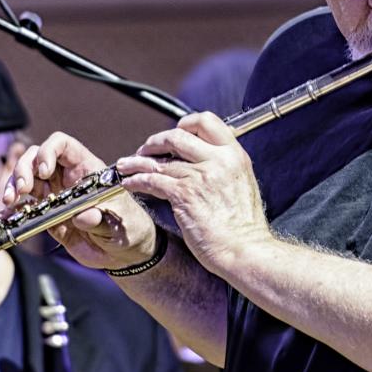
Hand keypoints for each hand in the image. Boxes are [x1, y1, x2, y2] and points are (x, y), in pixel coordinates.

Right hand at [5, 132, 158, 270]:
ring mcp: (54, 196)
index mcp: (86, 169)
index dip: (48, 151)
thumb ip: (102, 220)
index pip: (62, 145)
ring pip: (25, 179)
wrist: (124, 254)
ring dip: (13, 187)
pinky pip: (24, 208)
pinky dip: (11, 211)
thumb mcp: (120, 224)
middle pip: (35, 158)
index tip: (44, 171)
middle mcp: (66, 178)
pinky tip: (5, 216)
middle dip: (24, 169)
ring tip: (10, 202)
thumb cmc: (129, 229)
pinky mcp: (46, 216)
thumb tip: (83, 216)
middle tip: (22, 189)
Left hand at [115, 111, 270, 276]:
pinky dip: (136, 180)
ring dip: (137, 162)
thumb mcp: (242, 184)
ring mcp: (200, 176)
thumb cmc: (243, 226)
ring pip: (159, 159)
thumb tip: (202, 161)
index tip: (173, 133)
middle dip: (154, 141)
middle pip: (177, 135)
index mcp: (234, 155)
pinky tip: (130, 183)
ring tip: (126, 165)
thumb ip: (224, 168)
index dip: (185, 124)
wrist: (245, 249)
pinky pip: (152, 180)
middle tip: (144, 150)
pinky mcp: (184, 194)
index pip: (206, 121)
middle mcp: (218, 160)